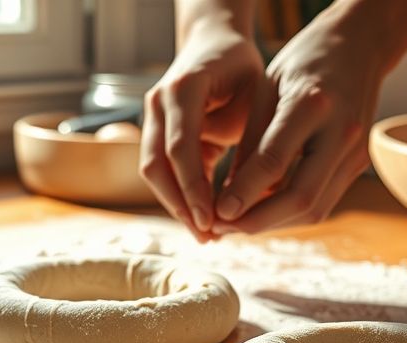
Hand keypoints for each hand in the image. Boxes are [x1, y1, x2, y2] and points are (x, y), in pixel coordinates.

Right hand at [140, 20, 263, 242]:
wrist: (214, 41)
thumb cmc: (242, 69)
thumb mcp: (257, 99)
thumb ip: (250, 141)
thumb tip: (249, 197)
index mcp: (183, 89)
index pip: (180, 149)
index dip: (193, 189)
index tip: (211, 220)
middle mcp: (157, 101)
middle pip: (156, 166)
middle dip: (180, 205)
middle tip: (207, 236)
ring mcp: (149, 115)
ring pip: (151, 171)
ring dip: (176, 205)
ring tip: (205, 234)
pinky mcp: (153, 130)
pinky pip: (158, 168)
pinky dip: (177, 194)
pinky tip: (199, 216)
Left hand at [211, 8, 387, 234]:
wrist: (360, 44)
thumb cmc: (303, 62)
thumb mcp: (266, 91)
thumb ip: (250, 144)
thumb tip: (227, 199)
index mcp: (312, 104)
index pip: (274, 161)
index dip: (243, 194)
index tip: (216, 213)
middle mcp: (341, 131)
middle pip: (301, 197)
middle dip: (258, 222)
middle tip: (221, 228)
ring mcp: (355, 151)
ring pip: (314, 209)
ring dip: (272, 224)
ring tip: (235, 225)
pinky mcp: (358, 163)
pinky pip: (322, 201)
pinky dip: (289, 213)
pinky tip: (261, 212)